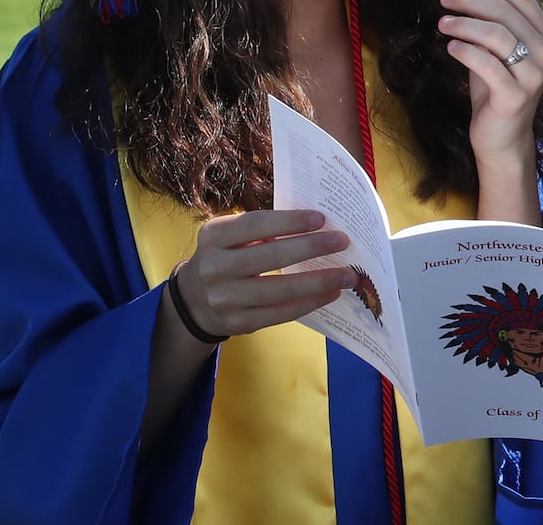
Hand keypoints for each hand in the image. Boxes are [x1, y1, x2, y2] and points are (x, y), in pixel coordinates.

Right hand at [173, 209, 356, 339]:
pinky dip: (309, 303)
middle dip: (310, 248)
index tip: (321, 218)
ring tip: (347, 275)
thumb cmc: (227, 255)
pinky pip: (280, 314)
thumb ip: (263, 228)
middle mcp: (215, 267)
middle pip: (269, 257)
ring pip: (279, 290)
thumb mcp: (231, 235)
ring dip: (318, 281)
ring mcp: (224, 298)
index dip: (289, 221)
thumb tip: (318, 224)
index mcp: (214, 235)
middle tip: (342, 241)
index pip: (255, 224)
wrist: (194, 299)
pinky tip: (331, 294)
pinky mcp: (238, 323)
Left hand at [438, 0, 542, 162]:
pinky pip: (487, 64)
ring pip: (497, 34)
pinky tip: (450, 47)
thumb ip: (490, 22)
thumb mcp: (495, 49)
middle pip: (506, 11)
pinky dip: (465, 51)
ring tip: (443, 22)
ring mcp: (534, 75)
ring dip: (465, 24)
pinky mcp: (516, 96)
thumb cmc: (495, 88)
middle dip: (471, 0)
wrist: (503, 137)